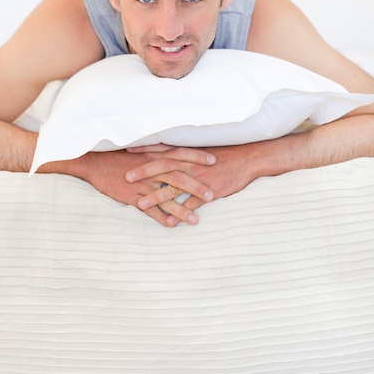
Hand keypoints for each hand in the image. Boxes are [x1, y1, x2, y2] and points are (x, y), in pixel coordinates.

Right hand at [78, 146, 214, 226]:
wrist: (96, 163)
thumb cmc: (119, 157)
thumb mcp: (140, 152)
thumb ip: (157, 155)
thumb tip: (173, 156)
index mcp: (155, 156)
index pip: (181, 154)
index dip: (197, 157)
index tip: (214, 160)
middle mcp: (151, 169)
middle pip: (179, 177)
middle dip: (196, 186)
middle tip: (213, 195)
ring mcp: (143, 184)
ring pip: (166, 197)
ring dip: (182, 209)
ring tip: (196, 220)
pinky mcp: (133, 197)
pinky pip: (149, 210)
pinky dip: (161, 218)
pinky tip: (172, 226)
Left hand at [126, 143, 257, 220]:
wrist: (246, 159)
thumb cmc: (225, 155)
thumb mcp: (203, 150)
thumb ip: (186, 154)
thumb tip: (171, 154)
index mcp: (187, 153)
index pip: (162, 150)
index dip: (144, 150)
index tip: (127, 150)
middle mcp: (190, 164)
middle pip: (163, 167)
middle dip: (144, 172)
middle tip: (126, 177)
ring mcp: (198, 178)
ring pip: (174, 188)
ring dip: (156, 196)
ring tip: (140, 205)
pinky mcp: (208, 192)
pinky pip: (192, 205)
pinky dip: (181, 214)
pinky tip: (170, 223)